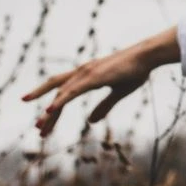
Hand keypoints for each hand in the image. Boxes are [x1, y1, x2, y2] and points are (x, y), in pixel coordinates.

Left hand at [22, 26, 178, 136]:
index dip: (53, 106)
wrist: (148, 56)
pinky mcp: (94, 76)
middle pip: (57, 89)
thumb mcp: (118, 92)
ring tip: (40, 128)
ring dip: (50, 112)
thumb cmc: (136, 70)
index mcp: (88, 75)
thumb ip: (104, 106)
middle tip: (37, 129)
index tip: (44, 122)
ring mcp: (87, 73)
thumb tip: (91, 121)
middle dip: (46, 111)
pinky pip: (73, 90)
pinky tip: (50, 110)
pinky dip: (60, 100)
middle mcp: (83, 72)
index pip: (64, 90)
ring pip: (62, 94)